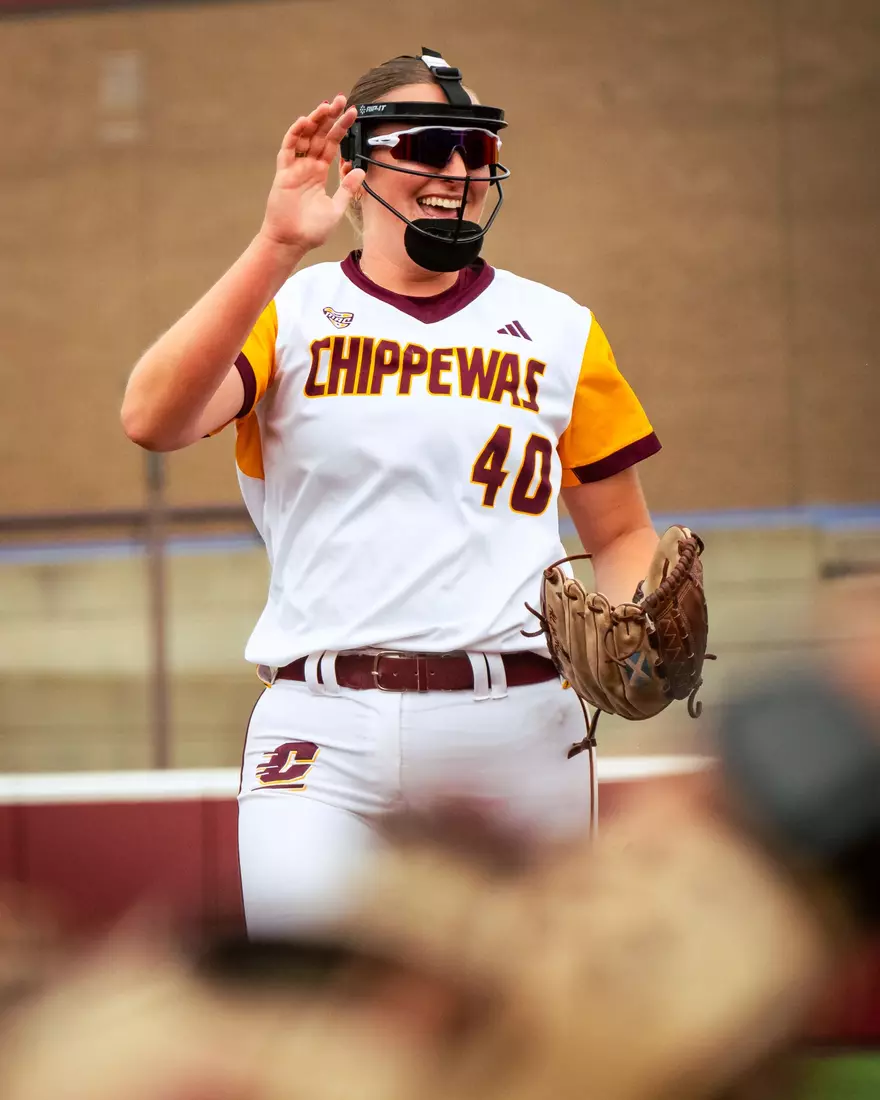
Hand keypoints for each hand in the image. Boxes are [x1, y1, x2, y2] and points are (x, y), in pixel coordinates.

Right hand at [259, 94, 365, 256]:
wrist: (292, 242)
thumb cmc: (311, 230)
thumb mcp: (337, 208)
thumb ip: (347, 188)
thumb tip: (360, 170)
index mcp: (320, 173)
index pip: (332, 144)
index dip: (341, 129)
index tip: (352, 114)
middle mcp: (307, 166)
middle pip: (319, 135)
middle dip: (330, 117)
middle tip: (342, 100)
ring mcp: (295, 167)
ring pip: (305, 137)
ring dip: (315, 120)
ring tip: (327, 106)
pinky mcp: (284, 172)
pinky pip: (289, 148)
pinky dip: (295, 134)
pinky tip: (305, 121)